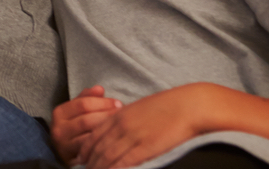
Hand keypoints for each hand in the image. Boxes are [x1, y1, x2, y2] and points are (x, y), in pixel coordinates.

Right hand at [51, 86, 122, 165]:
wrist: (63, 150)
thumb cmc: (74, 126)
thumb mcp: (76, 110)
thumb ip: (86, 98)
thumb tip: (99, 88)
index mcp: (60, 112)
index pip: (83, 104)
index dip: (103, 103)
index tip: (119, 103)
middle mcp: (59, 128)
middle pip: (87, 120)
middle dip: (107, 117)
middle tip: (123, 116)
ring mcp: (64, 144)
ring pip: (90, 136)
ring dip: (107, 131)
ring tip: (120, 126)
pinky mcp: (71, 158)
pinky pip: (91, 150)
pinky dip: (103, 144)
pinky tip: (113, 140)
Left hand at [79, 84, 213, 168]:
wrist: (187, 106)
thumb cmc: (167, 106)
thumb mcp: (139, 108)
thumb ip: (126, 118)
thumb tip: (119, 128)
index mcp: (119, 115)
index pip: (95, 134)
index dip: (86, 148)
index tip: (81, 157)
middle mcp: (121, 125)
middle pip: (98, 147)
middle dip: (89, 161)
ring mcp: (132, 136)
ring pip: (107, 156)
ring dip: (98, 167)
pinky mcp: (145, 147)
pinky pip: (124, 161)